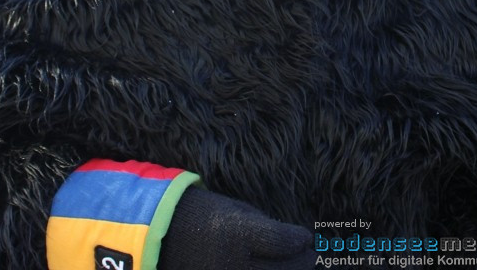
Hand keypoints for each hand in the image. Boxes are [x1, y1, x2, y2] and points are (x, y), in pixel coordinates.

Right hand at [160, 187, 315, 269]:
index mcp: (235, 232)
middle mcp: (232, 262)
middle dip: (303, 263)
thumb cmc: (207, 216)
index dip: (299, 240)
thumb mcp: (237, 211)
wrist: (165, 235)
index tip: (306, 237)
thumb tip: (299, 244)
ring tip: (295, 266)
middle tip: (311, 257)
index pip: (282, 241)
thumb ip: (267, 229)